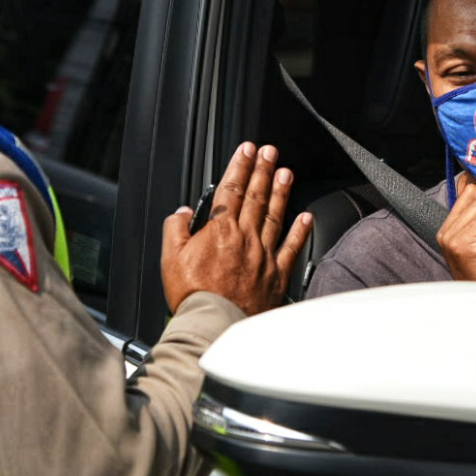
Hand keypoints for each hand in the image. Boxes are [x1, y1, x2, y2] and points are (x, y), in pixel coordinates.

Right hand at [161, 142, 312, 315]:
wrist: (215, 326)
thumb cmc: (193, 297)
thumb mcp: (170, 259)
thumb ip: (176, 230)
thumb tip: (182, 212)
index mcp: (220, 231)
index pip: (230, 189)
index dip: (239, 166)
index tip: (247, 149)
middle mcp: (245, 238)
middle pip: (255, 196)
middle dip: (262, 170)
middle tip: (270, 151)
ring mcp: (264, 255)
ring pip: (274, 215)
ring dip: (280, 191)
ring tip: (285, 172)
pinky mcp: (276, 275)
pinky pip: (292, 248)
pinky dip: (300, 231)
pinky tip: (305, 217)